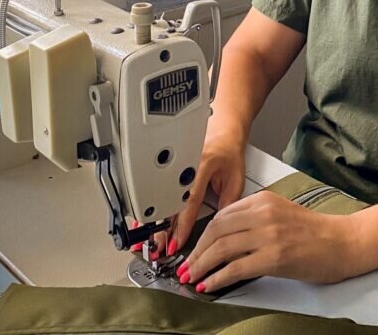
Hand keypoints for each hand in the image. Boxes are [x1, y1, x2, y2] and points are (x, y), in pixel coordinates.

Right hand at [149, 124, 246, 257]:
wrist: (222, 129)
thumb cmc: (229, 151)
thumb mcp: (236, 177)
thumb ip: (228, 203)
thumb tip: (219, 228)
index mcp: (201, 165)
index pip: (188, 200)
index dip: (181, 225)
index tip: (176, 242)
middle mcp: (183, 165)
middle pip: (168, 202)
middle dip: (160, 229)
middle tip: (157, 249)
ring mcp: (171, 166)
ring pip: (158, 199)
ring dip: (151, 223)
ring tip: (145, 242)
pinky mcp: (166, 169)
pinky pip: (155, 193)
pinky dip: (149, 212)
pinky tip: (141, 225)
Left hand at [176, 191, 358, 291]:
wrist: (342, 242)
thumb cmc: (315, 232)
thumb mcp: (281, 212)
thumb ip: (254, 218)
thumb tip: (224, 238)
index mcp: (264, 200)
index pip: (222, 215)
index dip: (202, 234)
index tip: (194, 249)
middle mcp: (264, 214)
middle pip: (216, 231)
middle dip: (197, 251)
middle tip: (187, 266)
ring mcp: (268, 235)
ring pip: (221, 249)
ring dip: (202, 265)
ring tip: (193, 277)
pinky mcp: (273, 257)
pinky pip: (235, 268)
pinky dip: (217, 278)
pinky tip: (209, 285)